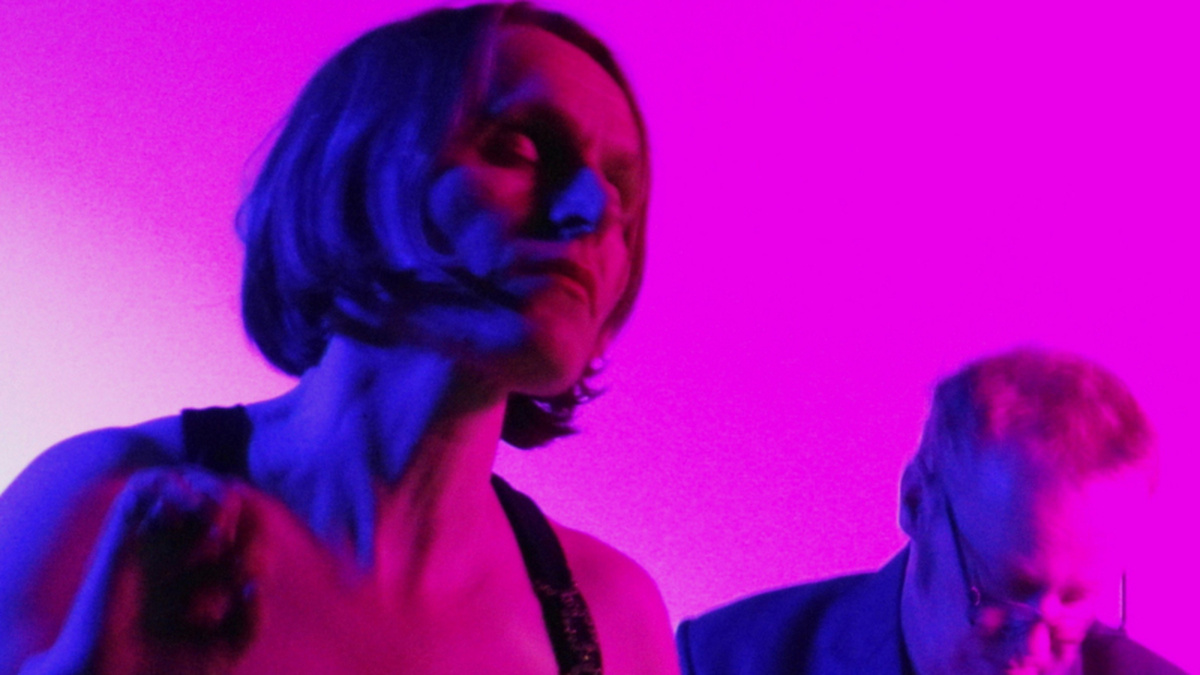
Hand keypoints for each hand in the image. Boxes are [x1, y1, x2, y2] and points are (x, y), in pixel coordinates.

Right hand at [129, 468, 258, 658]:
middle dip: (246, 519)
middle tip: (239, 556)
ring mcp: (154, 539)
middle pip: (227, 498)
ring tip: (218, 529)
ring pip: (190, 481)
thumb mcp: (224, 650)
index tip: (254, 570)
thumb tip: (255, 584)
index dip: (260, 536)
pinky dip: (174, 486)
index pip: (247, 526)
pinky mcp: (122, 534)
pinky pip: (144, 486)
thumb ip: (250, 621)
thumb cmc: (163, 669)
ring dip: (213, 494)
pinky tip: (192, 513)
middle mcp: (182, 548)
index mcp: (208, 570)